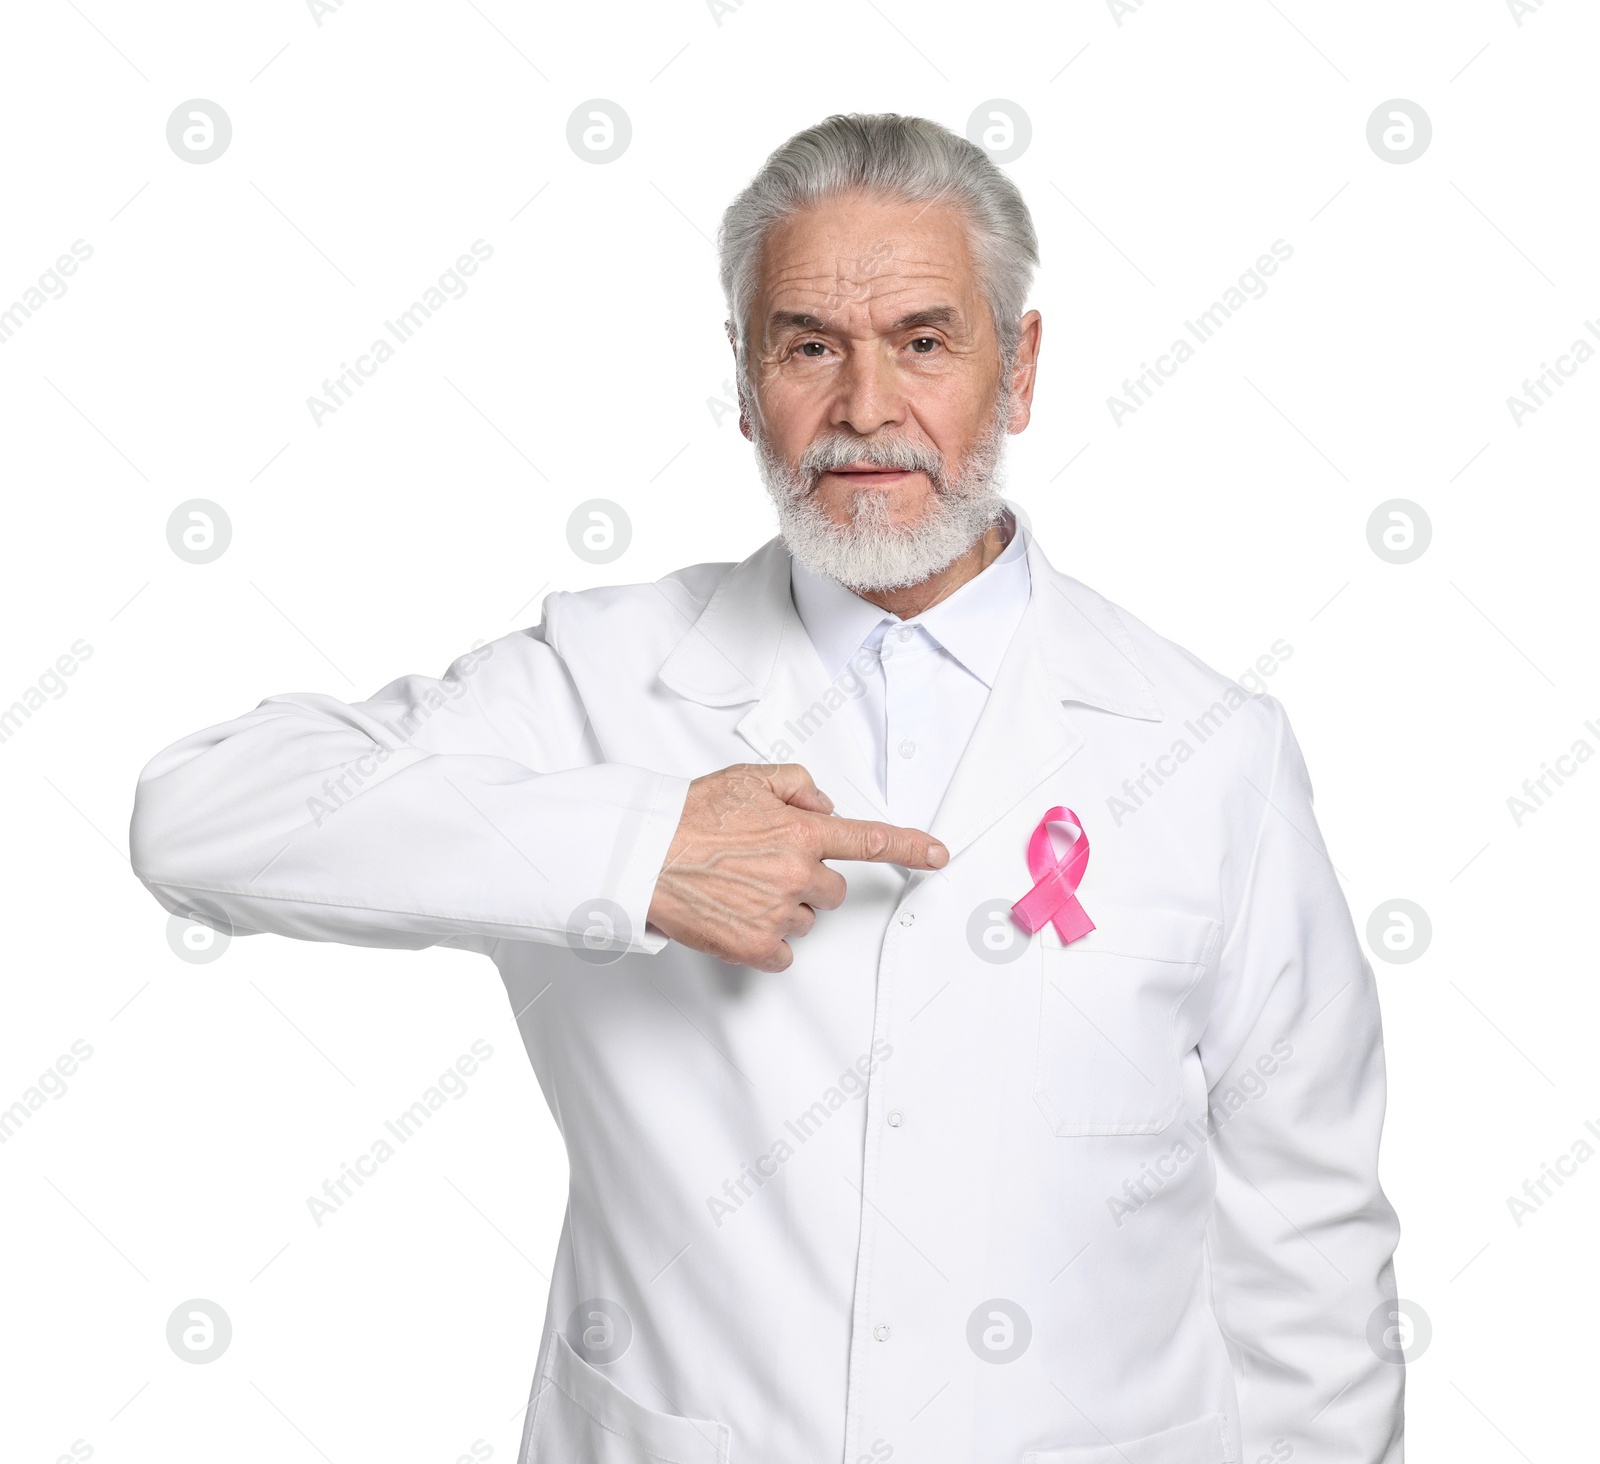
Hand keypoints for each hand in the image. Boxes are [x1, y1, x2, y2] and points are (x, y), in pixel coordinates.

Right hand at [646, 763, 946, 972]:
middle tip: (766, 869)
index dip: (911, 847)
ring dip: (785, 909)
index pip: (871, 841)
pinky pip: (782, 954)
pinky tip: (738, 918)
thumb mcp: (748, 778)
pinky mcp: (755, 946)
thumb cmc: (688, 817)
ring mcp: (778, 913)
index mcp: (802, 832)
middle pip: (834, 891)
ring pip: (806, 920)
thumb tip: (822, 805)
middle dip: (808, 882)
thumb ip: (797, 785)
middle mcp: (797, 874)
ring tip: (741, 889)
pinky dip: (766, 942)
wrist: (642, 855)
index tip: (937, 854)